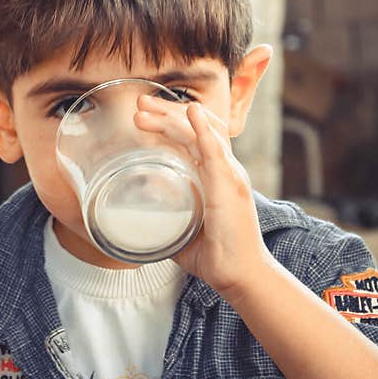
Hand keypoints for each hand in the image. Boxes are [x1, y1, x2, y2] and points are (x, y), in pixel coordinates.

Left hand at [133, 94, 272, 297]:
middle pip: (197, 128)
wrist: (239, 275)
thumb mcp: (182, 232)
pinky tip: (191, 113)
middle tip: (139, 103)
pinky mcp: (227, 186)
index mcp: (217, 177)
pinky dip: (203, 129)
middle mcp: (226, 170)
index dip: (172, 122)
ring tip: (144, 108)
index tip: (144, 116)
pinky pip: (215, 151)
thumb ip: (165, 221)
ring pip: (201, 133)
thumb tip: (138, 223)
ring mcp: (229, 175)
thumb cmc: (216, 257)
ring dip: (173, 117)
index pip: (196, 138)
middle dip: (167, 112)